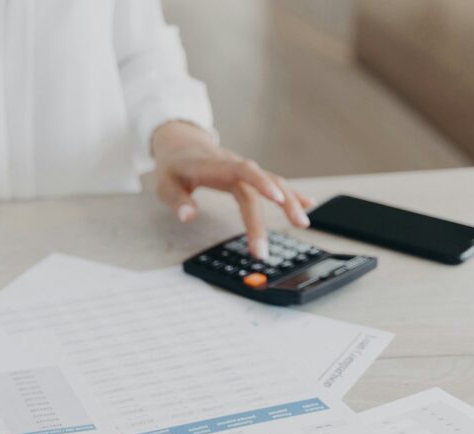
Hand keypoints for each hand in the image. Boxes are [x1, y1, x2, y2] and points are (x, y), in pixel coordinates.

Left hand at [151, 121, 315, 258]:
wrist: (182, 145)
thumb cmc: (174, 167)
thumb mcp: (165, 183)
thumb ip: (176, 199)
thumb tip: (187, 216)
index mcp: (216, 166)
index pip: (243, 172)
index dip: (261, 182)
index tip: (275, 198)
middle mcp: (236, 166)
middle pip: (259, 188)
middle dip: (266, 217)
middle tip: (265, 248)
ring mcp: (246, 171)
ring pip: (274, 184)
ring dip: (290, 202)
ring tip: (303, 224)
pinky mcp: (250, 177)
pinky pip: (274, 184)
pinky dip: (291, 194)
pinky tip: (308, 204)